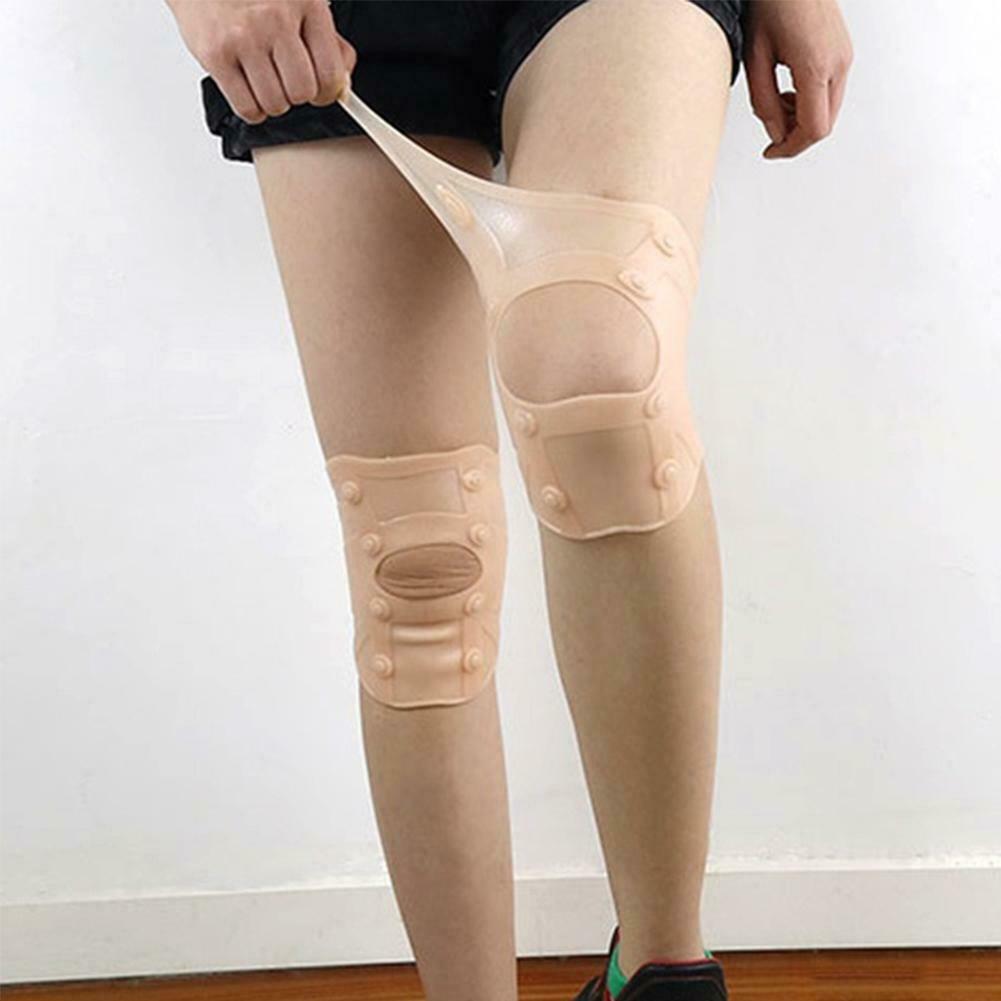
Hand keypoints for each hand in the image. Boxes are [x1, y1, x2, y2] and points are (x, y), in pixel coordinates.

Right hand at [166, 0, 356, 123]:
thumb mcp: (301, 5)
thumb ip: (331, 45)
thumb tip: (343, 88)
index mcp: (306, 4)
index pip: (331, 74)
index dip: (327, 92)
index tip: (320, 90)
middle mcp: (275, 19)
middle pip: (302, 93)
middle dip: (297, 95)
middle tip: (286, 80)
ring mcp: (244, 37)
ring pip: (275, 105)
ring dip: (273, 102)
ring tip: (265, 79)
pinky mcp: (216, 54)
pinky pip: (247, 108)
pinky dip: (252, 108)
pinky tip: (249, 87)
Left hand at [744, 0, 852, 158]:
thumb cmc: (772, 3)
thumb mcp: (756, 57)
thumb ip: (764, 101)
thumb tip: (774, 133)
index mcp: (816, 66)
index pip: (813, 128)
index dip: (791, 148)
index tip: (771, 152)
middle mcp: (838, 63)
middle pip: (825, 123)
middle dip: (796, 134)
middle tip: (771, 130)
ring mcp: (845, 57)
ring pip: (829, 110)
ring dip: (802, 119)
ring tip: (776, 105)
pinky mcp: (843, 52)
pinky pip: (831, 92)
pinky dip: (810, 102)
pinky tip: (789, 91)